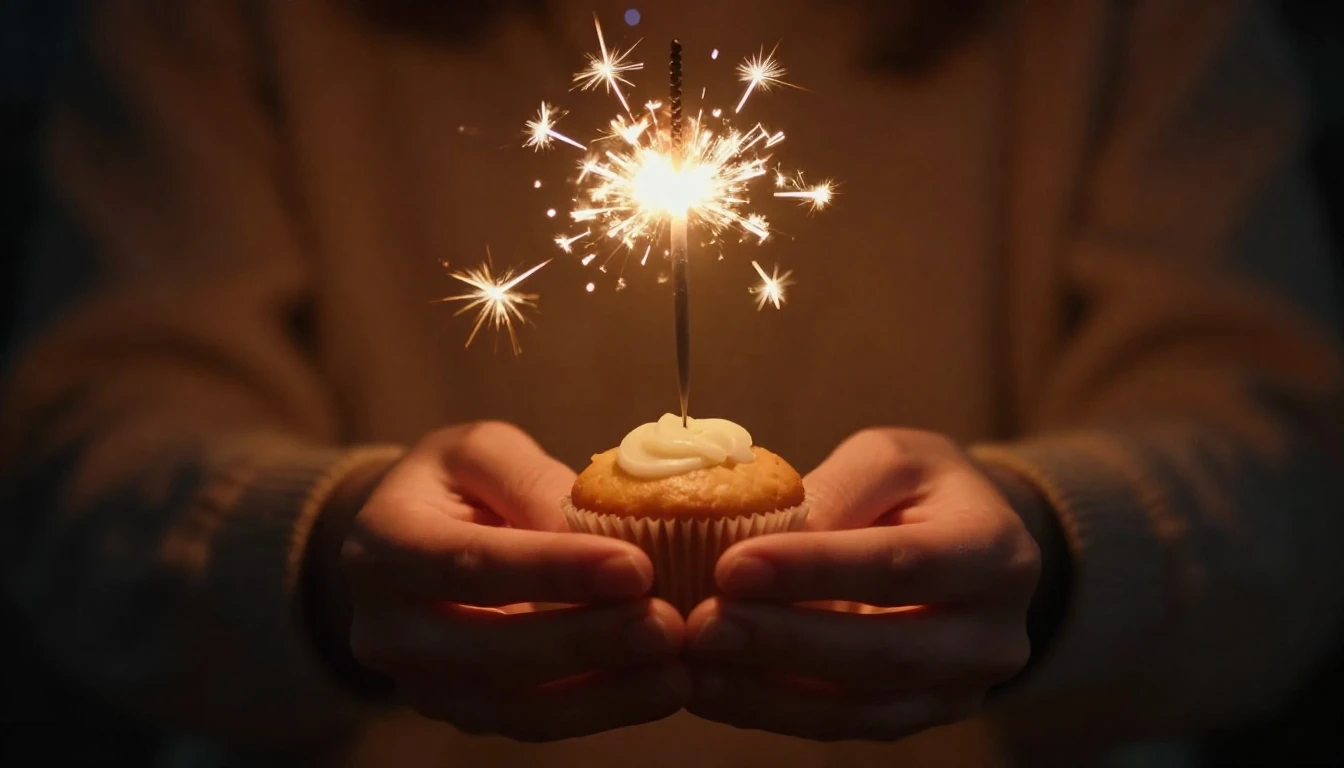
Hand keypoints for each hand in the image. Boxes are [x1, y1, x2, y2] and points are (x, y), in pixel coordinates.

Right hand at [323, 422, 687, 740]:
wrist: (413, 543)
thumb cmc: (458, 485)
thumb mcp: (482, 453)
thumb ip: (530, 480)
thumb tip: (595, 527)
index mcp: (382, 548)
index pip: (471, 565)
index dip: (555, 570)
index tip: (636, 566)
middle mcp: (387, 630)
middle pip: (490, 649)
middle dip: (587, 640)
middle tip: (667, 623)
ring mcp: (423, 684)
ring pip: (515, 705)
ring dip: (604, 692)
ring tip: (676, 667)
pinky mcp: (464, 714)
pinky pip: (535, 723)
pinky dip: (602, 709)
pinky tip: (659, 686)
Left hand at [684, 429, 1043, 740]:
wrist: (963, 540)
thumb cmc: (915, 488)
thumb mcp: (886, 461)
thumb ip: (832, 494)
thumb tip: (758, 543)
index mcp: (995, 552)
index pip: (899, 566)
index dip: (814, 571)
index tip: (731, 567)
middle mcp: (993, 635)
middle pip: (882, 652)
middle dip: (782, 641)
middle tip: (702, 626)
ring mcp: (960, 690)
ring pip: (858, 707)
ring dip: (765, 691)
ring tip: (694, 666)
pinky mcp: (918, 718)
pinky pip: (841, 725)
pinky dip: (773, 710)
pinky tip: (713, 689)